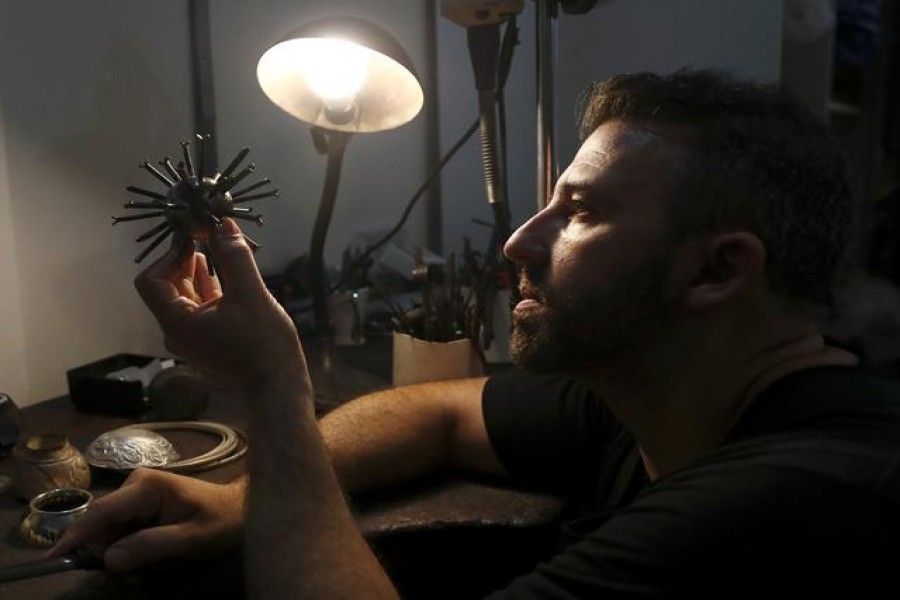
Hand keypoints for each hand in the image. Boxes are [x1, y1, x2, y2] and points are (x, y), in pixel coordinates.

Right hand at [47, 469, 244, 570]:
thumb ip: (150, 546)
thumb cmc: (221, 520)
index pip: (100, 511)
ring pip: (110, 532)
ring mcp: (136, 495)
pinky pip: (121, 532)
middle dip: (111, 554)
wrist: (241, 508)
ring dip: (124, 555)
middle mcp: (135, 485)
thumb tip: (109, 558)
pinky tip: (153, 557)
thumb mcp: (190, 538)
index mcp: (147, 486)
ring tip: (155, 566)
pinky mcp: (140, 505)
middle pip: (102, 526)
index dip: (75, 534)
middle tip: (137, 576)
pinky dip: (130, 549)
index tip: (54, 557)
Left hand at [135, 219, 306, 389]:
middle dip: (184, 260)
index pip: (151, 280)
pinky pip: (200, 310)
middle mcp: (177, 332)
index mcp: (177, 321)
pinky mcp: (208, 342)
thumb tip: (222, 225)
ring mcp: (192, 339)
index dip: (169, 255)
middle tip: (207, 239)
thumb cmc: (264, 343)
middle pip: (167, 287)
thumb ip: (234, 257)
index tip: (195, 239)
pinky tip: (226, 277)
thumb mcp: (251, 294)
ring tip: (219, 253)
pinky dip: (208, 290)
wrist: (278, 387)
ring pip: (185, 298)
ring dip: (197, 274)